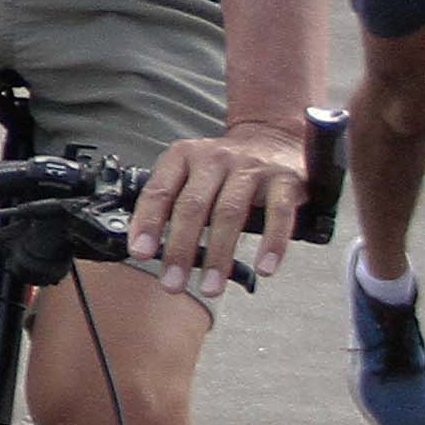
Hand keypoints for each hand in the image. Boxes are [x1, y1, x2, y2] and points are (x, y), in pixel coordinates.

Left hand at [125, 116, 309, 294]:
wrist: (273, 138)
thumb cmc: (224, 168)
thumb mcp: (190, 173)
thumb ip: (170, 202)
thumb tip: (145, 248)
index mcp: (183, 157)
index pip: (159, 191)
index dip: (146, 223)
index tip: (141, 253)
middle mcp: (214, 159)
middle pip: (192, 206)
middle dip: (180, 249)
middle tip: (173, 283)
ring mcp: (250, 168)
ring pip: (230, 214)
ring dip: (219, 255)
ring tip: (210, 286)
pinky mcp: (284, 180)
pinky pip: (279, 214)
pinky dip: (272, 244)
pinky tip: (264, 268)